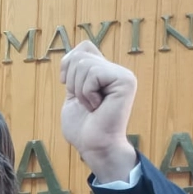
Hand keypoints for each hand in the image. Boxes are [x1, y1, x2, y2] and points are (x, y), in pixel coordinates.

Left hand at [59, 39, 138, 182]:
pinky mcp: (125, 80)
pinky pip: (93, 74)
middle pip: (80, 54)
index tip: (67, 84)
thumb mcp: (74, 93)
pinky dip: (87, 93)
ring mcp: (123, 74)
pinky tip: (98, 106)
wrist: (93, 145)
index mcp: (105, 72)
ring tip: (92, 105)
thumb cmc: (83, 126)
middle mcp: (117, 70)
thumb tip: (74, 52)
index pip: (83, 47)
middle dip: (72, 81)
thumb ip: (76, 72)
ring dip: (79, 90)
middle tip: (84, 102)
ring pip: (84, 65)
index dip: (68, 63)